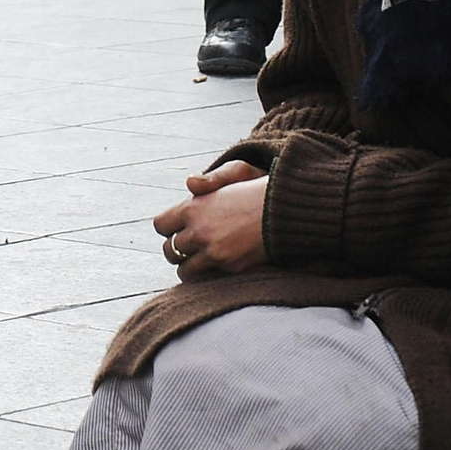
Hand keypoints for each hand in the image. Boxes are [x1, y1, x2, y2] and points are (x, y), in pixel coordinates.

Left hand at [155, 160, 269, 280]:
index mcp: (194, 208)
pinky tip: (220, 259)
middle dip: (177, 247)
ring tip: (200, 256)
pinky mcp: (230, 267)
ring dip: (189, 264)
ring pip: (184, 270)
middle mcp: (199, 232)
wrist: (289, 210)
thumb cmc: (260, 188)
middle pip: (169, 250)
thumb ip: (208, 180)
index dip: (167, 226)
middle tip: (189, 243)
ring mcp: (214, 253)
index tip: (177, 226)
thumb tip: (189, 183)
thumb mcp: (236, 173)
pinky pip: (207, 277)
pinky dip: (209, 271)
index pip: (161, 225)